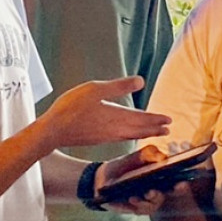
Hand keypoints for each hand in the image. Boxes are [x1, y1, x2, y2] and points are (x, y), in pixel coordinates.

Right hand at [38, 76, 169, 150]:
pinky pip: (121, 138)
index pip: (141, 119)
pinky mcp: (97, 139)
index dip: (155, 119)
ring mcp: (105, 136)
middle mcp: (114, 130)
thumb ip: (118, 86)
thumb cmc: (71, 108)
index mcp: (116, 117)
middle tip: (168, 130)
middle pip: (139, 130)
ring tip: (154, 133)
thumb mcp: (95, 90)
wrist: (53, 131)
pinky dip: (131, 136)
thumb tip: (141, 81)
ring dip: (144, 134)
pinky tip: (128, 135)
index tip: (169, 121)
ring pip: (131, 135)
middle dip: (154, 129)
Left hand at [94, 146, 185, 214]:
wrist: (101, 180)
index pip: (176, 178)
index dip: (183, 179)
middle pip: (171, 192)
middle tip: (177, 185)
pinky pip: (142, 209)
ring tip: (148, 192)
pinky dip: (139, 203)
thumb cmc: (121, 167)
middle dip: (175, 189)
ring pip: (156, 202)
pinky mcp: (137, 208)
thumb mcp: (132, 158)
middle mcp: (158, 189)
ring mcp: (148, 200)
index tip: (185, 179)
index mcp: (160, 175)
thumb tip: (160, 156)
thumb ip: (145, 155)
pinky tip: (133, 197)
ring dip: (153, 197)